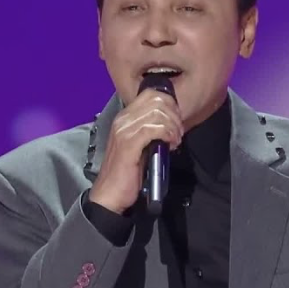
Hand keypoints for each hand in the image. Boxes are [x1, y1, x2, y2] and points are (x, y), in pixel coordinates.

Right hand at [88, 89, 183, 214]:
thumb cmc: (127, 171)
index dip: (170, 103)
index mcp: (125, 117)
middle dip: (174, 114)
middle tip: (179, 132)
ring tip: (176, 140)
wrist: (109, 193)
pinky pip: (154, 128)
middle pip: (156, 100)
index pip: (151, 94)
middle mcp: (123, 119)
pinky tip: (171, 144)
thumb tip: (171, 122)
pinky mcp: (129, 143)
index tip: (177, 120)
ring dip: (173, 126)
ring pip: (157, 113)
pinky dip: (168, 134)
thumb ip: (150, 130)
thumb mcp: (140, 144)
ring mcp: (124, 130)